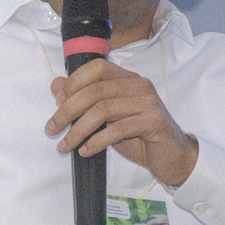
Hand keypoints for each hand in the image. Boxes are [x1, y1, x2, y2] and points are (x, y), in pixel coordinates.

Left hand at [45, 58, 197, 186]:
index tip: (57, 101)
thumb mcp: (107, 118)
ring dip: (78, 130)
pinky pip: (118, 129)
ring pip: (103, 110)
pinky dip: (97, 141)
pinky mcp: (154, 121)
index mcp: (128, 79)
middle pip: (94, 91)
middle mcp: (139, 85)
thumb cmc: (139, 136)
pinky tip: (86, 151)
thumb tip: (56, 85)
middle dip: (67, 111)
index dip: (74, 81)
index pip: (97, 67)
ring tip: (65, 146)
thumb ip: (85, 101)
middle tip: (52, 130)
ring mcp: (148, 102)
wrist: (173, 157)